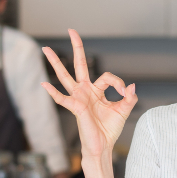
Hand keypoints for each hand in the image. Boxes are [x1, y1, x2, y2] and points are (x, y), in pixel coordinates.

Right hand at [41, 29, 137, 159]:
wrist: (102, 146)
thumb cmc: (109, 130)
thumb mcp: (123, 111)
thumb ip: (129, 98)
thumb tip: (133, 86)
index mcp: (97, 90)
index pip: (106, 76)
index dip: (118, 83)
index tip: (125, 93)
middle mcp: (85, 91)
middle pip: (79, 64)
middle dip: (76, 47)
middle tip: (71, 30)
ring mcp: (78, 97)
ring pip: (65, 76)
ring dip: (55, 62)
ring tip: (45, 49)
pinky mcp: (75, 107)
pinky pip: (62, 98)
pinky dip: (52, 92)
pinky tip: (44, 84)